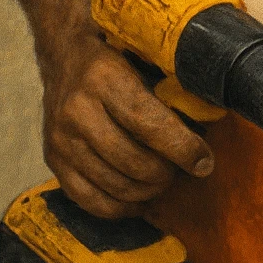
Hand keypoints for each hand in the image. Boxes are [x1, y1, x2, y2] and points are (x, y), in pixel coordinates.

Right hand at [41, 33, 214, 217]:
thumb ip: (169, 87)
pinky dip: (120, 207)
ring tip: (163, 179)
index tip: (204, 161)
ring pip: (114, 185)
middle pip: (132, 160)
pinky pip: (89, 200)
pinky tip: (139, 198)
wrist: (65, 55)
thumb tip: (210, 121)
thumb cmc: (116, 57)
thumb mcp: (142, 57)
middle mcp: (77, 110)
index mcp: (103, 77)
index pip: (148, 123)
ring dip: (147, 191)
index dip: (181, 147)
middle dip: (166, 173)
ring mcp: (60, 139)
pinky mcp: (52, 161)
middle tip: (183, 169)